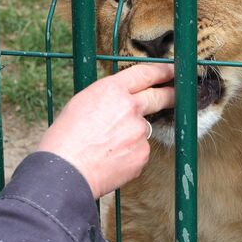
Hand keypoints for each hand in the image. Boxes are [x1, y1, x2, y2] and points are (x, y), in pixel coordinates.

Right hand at [37, 62, 175, 197]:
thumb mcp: (82, 104)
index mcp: (112, 90)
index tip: (171, 70)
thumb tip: (121, 101)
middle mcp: (130, 107)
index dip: (161, 70)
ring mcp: (139, 132)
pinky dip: (129, 155)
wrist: (65, 171)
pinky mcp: (142, 154)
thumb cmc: (65, 138)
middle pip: (160, 96)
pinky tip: (110, 160)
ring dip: (132, 135)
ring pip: (143, 129)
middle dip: (171, 94)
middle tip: (176, 94)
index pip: (145, 73)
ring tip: (105, 147)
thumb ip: (107, 98)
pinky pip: (139, 151)